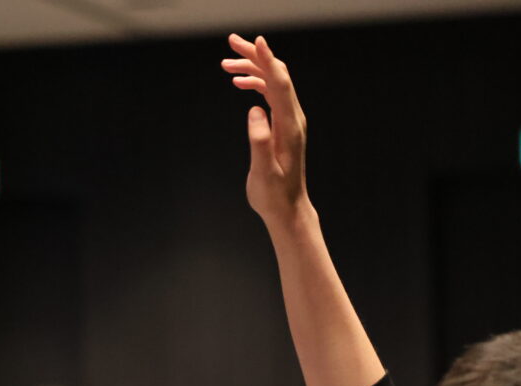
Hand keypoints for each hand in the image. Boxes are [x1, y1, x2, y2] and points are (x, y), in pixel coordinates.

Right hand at [222, 34, 313, 228]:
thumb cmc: (274, 195)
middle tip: (231, 43)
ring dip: (252, 69)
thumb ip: (260, 141)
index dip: (267, 61)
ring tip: (226, 64)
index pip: (280, 84)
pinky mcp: (284, 126)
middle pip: (277, 75)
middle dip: (255, 56)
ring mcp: (290, 121)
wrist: (288, 209)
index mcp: (289, 126)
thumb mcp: (263, 172)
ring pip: (273, 82)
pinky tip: (239, 83)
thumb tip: (255, 111)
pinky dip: (255, 83)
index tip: (255, 41)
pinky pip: (271, 94)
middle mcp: (293, 119)